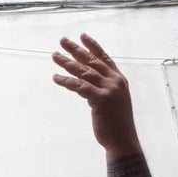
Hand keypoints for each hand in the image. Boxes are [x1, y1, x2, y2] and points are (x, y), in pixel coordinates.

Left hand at [52, 34, 139, 156]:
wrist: (123, 140)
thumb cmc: (117, 124)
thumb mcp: (114, 101)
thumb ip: (103, 89)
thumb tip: (87, 84)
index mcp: (119, 80)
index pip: (104, 58)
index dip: (93, 46)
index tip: (82, 36)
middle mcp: (115, 81)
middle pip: (92, 61)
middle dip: (75, 49)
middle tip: (62, 41)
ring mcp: (109, 89)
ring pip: (84, 71)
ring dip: (67, 62)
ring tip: (54, 56)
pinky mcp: (101, 99)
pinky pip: (79, 86)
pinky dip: (66, 81)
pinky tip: (56, 77)